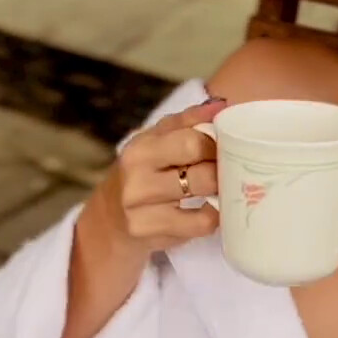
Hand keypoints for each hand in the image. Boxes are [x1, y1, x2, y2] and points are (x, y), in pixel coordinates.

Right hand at [93, 96, 223, 254]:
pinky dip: (212, 218)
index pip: (194, 142)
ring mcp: (141, 210)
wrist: (109, 220)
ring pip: (204, 202)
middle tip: (228, 173)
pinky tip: (207, 211)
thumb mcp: (155, 141)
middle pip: (203, 174)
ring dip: (220, 196)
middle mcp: (137, 179)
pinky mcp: (149, 233)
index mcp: (142, 149)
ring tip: (219, 190)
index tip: (224, 150)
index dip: (217, 146)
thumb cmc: (140, 174)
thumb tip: (222, 104)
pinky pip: (199, 226)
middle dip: (223, 173)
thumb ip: (188, 121)